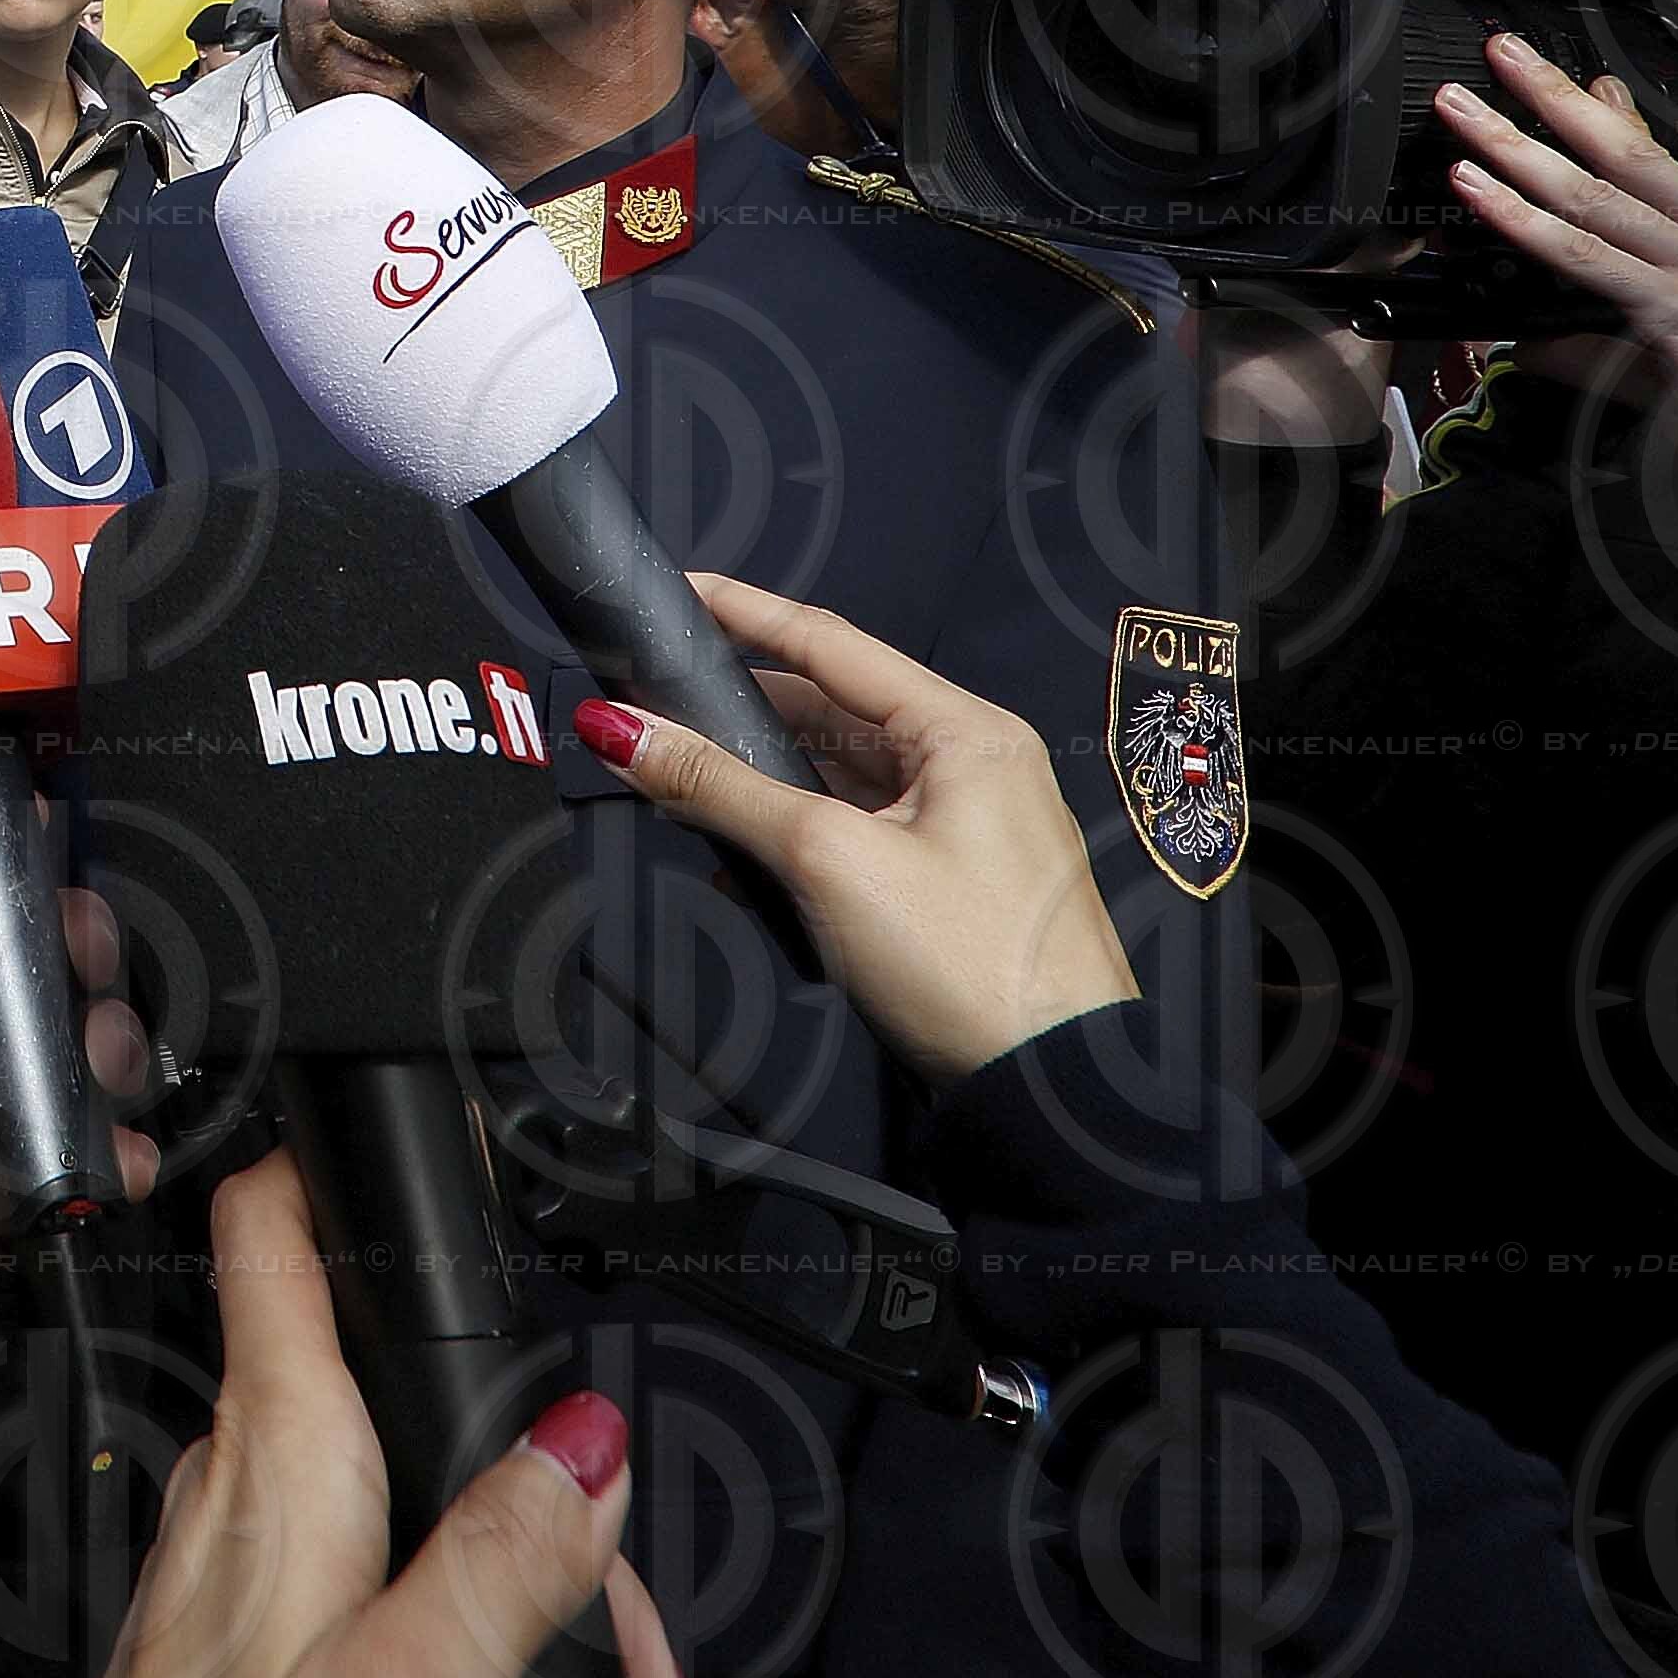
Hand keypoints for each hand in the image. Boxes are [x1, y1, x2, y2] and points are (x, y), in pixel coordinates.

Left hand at [106, 1152, 678, 1677]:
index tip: (363, 1116)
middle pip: (363, 1380)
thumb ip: (503, 1553)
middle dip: (490, 1426)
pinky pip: (344, 1586)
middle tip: (603, 1545)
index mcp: (278, 1454)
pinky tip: (482, 1668)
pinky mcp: (223, 1649)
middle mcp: (233, 1491)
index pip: (272, 1236)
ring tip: (580, 1642)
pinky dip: (428, 1610)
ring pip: (366, 1493)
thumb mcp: (405, 1671)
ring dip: (479, 1539)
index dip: (317, 1160)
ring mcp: (222, 1573)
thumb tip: (584, 1444)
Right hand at [577, 573, 1139, 1084]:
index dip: (746, 613)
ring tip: (682, 773)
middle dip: (742, 707)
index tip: (678, 590)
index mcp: (964, 730)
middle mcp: (973, 761)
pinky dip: (799, 829)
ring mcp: (968, 823)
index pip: (832, 643)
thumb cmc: (962, 960)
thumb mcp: (828, 861)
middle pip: (833, 708)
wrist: (1055, 1087)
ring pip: (843, 772)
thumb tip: (622, 732)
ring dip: (765, 776)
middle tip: (656, 697)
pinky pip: (861, 827)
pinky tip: (741, 852)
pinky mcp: (954, 880)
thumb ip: (722, 789)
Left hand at [1434, 33, 1677, 618]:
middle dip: (1559, 100)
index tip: (1587, 85)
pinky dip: (1526, 226)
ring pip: (1596, 197)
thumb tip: (1538, 347)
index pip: (1672, 177)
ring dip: (1519, 147)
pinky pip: (1589, 263)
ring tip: (1464, 109)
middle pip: (1631, 158)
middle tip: (1504, 51)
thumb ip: (1612, 361)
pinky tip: (1479, 196)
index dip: (1621, 125)